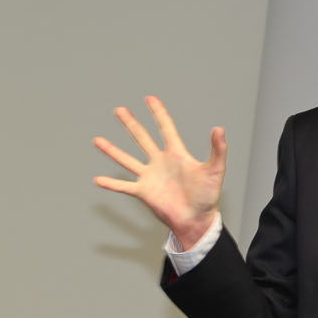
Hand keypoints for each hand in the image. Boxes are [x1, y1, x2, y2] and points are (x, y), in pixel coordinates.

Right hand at [93, 96, 225, 248]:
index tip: (150, 98)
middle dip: (131, 124)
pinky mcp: (144, 192)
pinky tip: (97, 180)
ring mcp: (150, 176)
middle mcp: (160, 162)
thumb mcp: (215, 170)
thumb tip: (219, 129)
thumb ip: (218, 149)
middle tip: (119, 110)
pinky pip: (124, 186)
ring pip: (127, 160)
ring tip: (98, 140)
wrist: (197, 219)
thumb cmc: (208, 196)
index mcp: (177, 154)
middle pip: (142, 138)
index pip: (166, 128)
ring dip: (112, 150)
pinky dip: (111, 184)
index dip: (158, 113)